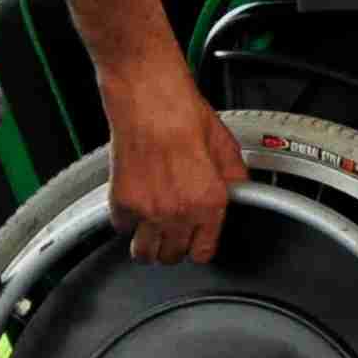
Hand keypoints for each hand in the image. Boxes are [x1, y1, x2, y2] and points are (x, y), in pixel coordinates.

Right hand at [107, 84, 248, 265]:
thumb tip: (237, 191)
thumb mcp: (226, 148)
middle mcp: (178, 212)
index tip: (195, 242)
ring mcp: (146, 209)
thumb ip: (233, 178)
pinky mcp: (121, 201)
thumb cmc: (184, 116)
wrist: (149, 101)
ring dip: (147, 246)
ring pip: (143, 252)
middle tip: (172, 235)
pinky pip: (121, 227)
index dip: (199, 247)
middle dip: (173, 248)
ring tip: (150, 235)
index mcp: (209, 202)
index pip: (203, 251)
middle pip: (171, 256)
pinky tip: (134, 208)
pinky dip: (126, 222)